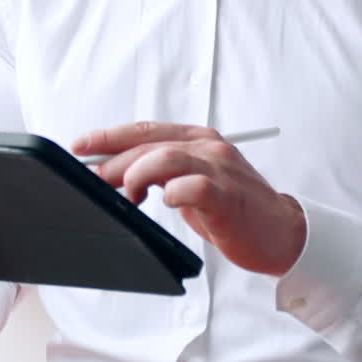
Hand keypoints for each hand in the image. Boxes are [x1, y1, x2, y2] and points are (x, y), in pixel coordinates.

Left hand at [72, 122, 306, 276]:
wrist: (280, 231)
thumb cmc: (233, 208)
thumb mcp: (193, 183)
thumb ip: (162, 173)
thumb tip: (117, 173)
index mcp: (198, 139)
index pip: (146, 129)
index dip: (109, 136)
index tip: (81, 146)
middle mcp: (209, 147)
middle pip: (150, 143)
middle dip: (114, 161)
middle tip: (93, 180)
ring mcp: (220, 169)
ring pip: (167, 157)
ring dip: (137, 173)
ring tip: (127, 193)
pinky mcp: (228, 196)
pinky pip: (196, 186)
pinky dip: (175, 191)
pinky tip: (165, 201)